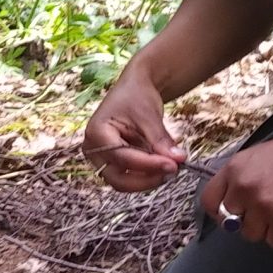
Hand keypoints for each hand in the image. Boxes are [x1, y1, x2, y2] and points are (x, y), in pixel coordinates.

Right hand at [83, 71, 184, 191]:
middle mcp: (94, 150)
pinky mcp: (113, 164)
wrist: (134, 89)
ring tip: (171, 165)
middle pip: (118, 179)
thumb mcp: (149, 115)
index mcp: (96, 133)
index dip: (149, 164)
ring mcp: (102, 159)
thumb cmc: (136, 96)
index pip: (123, 158)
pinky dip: (148, 175)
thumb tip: (178, 160)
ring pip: (125, 182)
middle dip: (147, 179)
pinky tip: (163, 164)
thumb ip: (161, 140)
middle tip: (173, 170)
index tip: (174, 165)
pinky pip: (130, 178)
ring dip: (149, 179)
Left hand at [199, 126, 272, 246]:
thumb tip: (234, 202)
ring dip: (266, 229)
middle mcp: (244, 187)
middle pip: (230, 223)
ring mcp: (263, 205)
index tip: (231, 214)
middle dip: (246, 221)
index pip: (208, 201)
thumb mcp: (259, 156)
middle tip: (264, 214)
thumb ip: (242, 176)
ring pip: (252, 235)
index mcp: (235, 169)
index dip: (219, 212)